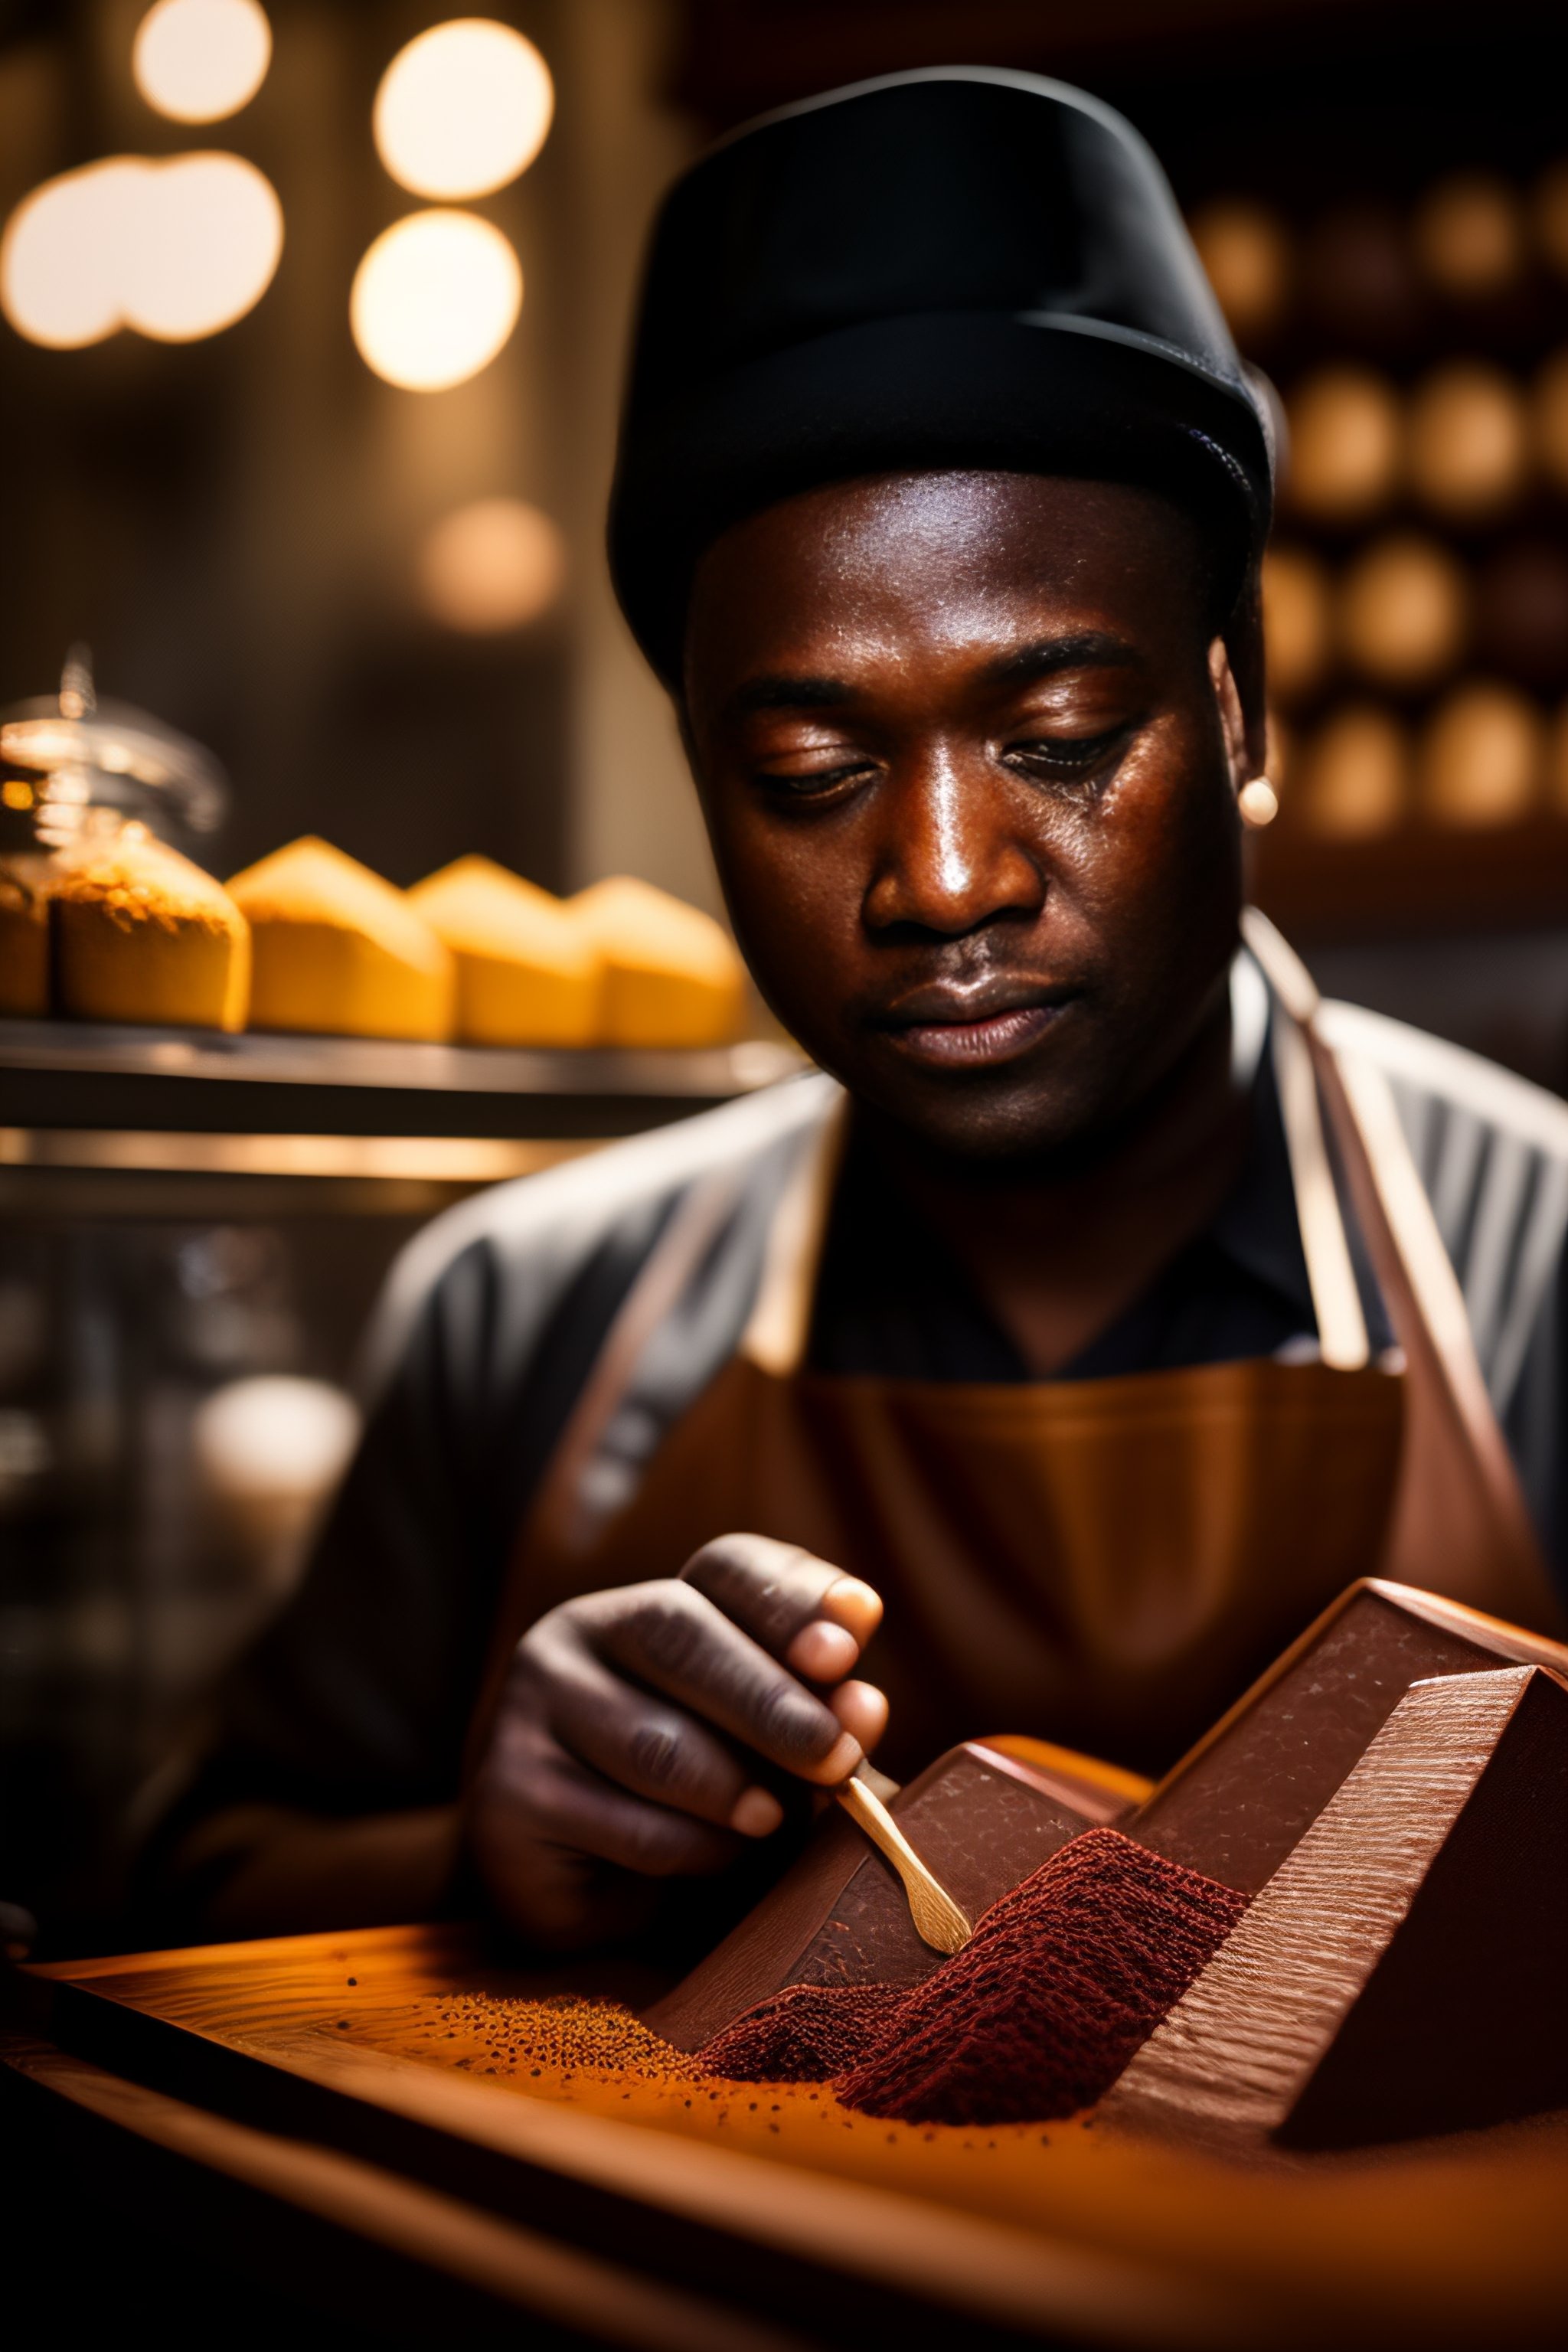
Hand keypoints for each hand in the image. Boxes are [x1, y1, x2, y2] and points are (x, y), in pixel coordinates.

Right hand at [465, 1534, 885, 1949]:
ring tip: (773, 1819)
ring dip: (734, 1788)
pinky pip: (624, 1823)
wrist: (581, 1891)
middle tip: (835, 1753)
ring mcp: (527, 1707)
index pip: (724, 1569)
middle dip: (770, 1698)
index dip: (790, 1597)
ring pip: (655, 1742)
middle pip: (681, 1635)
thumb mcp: (768, 1754)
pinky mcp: (508, 1794)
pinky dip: (690, 1850)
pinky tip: (714, 1858)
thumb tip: (864, 1707)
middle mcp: (578, 1633)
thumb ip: (817, 1723)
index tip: (853, 1638)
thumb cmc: (697, 1804)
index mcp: (653, 1604)